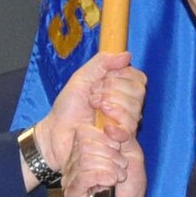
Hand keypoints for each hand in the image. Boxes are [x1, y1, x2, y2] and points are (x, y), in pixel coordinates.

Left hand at [33, 51, 146, 175]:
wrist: (56, 132)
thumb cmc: (68, 108)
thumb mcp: (82, 77)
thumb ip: (102, 63)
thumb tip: (127, 55)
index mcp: (120, 90)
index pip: (138, 78)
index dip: (122, 76)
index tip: (101, 80)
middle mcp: (127, 107)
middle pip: (138, 92)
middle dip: (112, 89)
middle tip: (92, 96)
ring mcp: (124, 124)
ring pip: (135, 109)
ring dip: (110, 104)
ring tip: (93, 108)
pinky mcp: (120, 141)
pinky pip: (129, 129)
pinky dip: (116, 124)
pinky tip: (104, 126)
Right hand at [60, 125, 154, 196]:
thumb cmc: (130, 186)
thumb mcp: (132, 154)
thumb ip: (124, 135)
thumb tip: (108, 127)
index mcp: (85, 150)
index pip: (85, 131)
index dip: (105, 137)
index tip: (119, 150)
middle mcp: (74, 162)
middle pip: (86, 144)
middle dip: (110, 154)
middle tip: (121, 167)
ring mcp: (70, 178)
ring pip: (85, 159)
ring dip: (109, 167)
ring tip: (118, 177)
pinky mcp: (71, 193)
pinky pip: (84, 175)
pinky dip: (102, 176)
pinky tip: (111, 183)